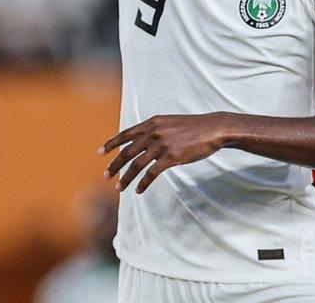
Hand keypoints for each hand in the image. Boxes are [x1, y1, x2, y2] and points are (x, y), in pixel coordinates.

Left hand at [100, 113, 231, 192]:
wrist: (214, 129)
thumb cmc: (195, 127)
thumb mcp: (171, 123)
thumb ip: (155, 130)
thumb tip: (142, 141)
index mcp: (152, 123)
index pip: (125, 134)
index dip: (111, 143)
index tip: (100, 153)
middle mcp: (154, 133)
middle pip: (126, 152)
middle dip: (114, 165)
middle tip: (105, 176)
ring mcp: (162, 145)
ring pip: (136, 165)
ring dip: (126, 178)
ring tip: (119, 188)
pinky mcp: (171, 157)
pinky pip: (151, 174)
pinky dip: (143, 183)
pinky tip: (139, 190)